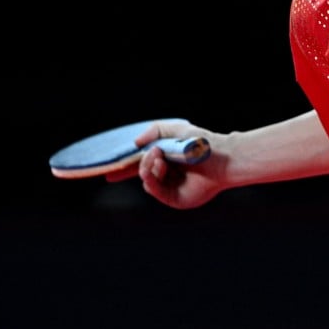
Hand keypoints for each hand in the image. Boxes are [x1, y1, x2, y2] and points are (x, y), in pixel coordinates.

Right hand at [106, 119, 225, 208]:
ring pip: (145, 180)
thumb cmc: (201, 142)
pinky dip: (152, 177)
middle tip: (116, 168)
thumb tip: (136, 143)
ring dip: (147, 166)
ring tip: (158, 155)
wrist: (221, 158)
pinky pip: (153, 190)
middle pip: (138, 175)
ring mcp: (170, 188)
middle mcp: (166, 175)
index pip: (140, 164)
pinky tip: (158, 165)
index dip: (123, 167)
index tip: (107, 170)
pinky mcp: (175, 199)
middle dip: (125, 172)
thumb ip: (154, 131)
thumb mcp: (175, 129)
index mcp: (166, 160)